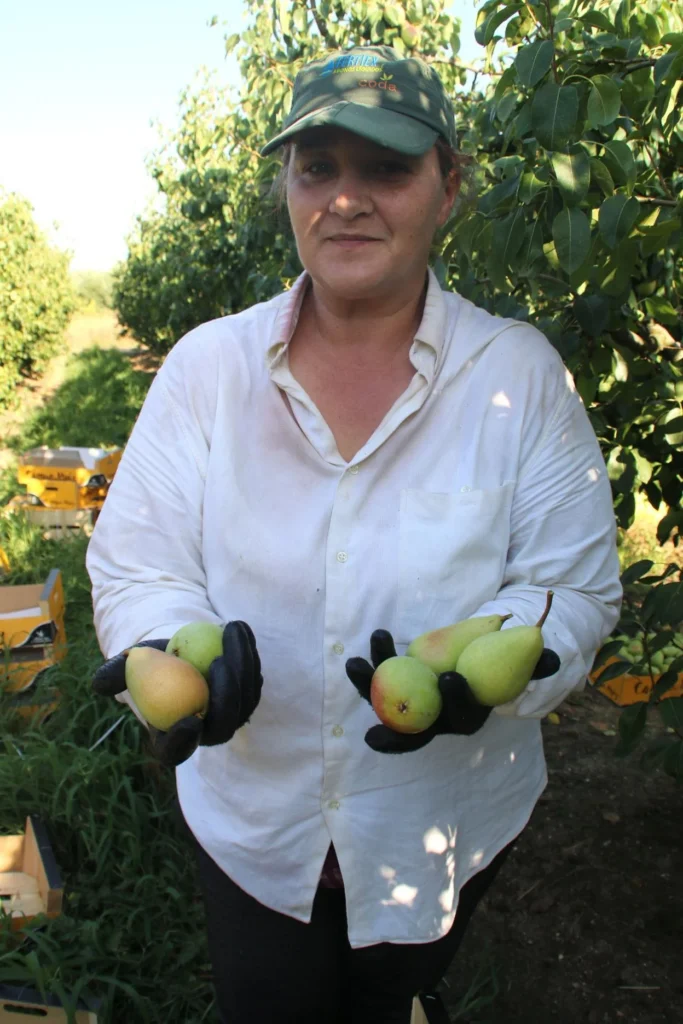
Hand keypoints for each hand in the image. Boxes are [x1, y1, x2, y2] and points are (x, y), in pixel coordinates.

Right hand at [92, 621, 262, 766]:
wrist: (179, 654)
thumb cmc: (150, 663)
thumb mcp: (131, 665)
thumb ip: (115, 675)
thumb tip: (100, 684)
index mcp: (173, 741)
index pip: (178, 751)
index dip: (186, 741)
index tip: (191, 719)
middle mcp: (206, 734)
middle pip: (224, 726)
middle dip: (227, 696)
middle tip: (219, 663)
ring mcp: (232, 717)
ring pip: (246, 699)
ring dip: (242, 664)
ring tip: (231, 631)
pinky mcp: (248, 695)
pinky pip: (254, 678)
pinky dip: (248, 652)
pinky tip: (238, 628)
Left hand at [346, 629, 559, 753]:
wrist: (482, 653)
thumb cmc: (505, 659)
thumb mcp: (525, 660)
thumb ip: (538, 661)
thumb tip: (551, 658)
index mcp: (467, 717)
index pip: (460, 718)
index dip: (456, 702)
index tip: (451, 678)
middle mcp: (437, 718)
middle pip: (414, 727)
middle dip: (393, 727)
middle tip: (374, 724)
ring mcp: (413, 703)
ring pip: (387, 703)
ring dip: (367, 687)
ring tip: (354, 665)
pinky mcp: (398, 685)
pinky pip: (380, 681)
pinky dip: (372, 668)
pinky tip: (368, 646)